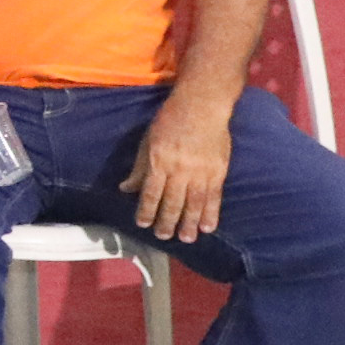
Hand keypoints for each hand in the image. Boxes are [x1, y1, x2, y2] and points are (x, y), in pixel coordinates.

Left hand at [128, 91, 231, 242]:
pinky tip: (208, 227)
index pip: (151, 192)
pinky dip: (211, 213)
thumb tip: (126, 189)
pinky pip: (214, 197)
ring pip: (194, 203)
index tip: (143, 224)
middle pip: (173, 202)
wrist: (202, 106)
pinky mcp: (218, 171)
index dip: (147, 210)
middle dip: (167, 222)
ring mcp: (201, 172)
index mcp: (160, 161)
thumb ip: (140, 168)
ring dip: (190, 223)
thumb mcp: (148, 141)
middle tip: (163, 237)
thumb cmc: (170, 121)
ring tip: (186, 238)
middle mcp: (180, 169)